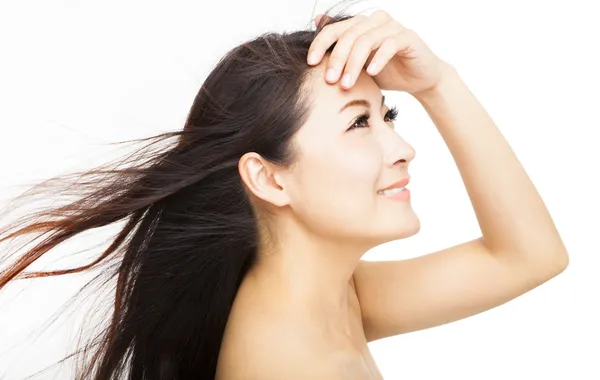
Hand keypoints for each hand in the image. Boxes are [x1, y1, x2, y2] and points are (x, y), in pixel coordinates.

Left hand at [308, 11, 452, 95]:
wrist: (419, 80)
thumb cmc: (387, 72)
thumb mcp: (358, 65)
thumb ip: (340, 48)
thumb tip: (316, 22)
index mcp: (360, 25)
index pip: (335, 30)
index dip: (320, 44)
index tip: (310, 63)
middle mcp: (375, 21)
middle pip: (349, 35)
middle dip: (337, 59)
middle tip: (330, 80)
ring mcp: (392, 27)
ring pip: (366, 40)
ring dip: (354, 63)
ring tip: (347, 84)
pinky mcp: (408, 37)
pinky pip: (390, 44)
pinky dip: (378, 59)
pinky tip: (371, 73)